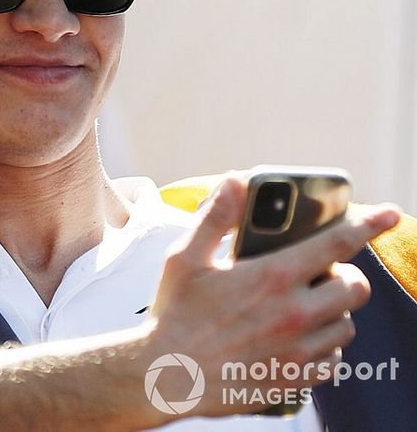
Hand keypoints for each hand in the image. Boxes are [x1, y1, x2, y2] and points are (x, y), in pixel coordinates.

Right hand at [146, 176, 399, 417]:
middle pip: (355, 288)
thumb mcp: (185, 258)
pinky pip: (333, 359)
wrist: (169, 376)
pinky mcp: (296, 378)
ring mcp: (299, 349)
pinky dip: (324, 346)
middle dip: (344, 276)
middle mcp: (295, 313)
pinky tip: (297, 339)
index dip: (368, 223)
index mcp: (272, 277)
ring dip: (333, 311)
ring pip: (346, 325)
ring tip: (303, 307)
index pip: (337, 243)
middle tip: (318, 275)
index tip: (389, 213)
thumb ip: (215, 217)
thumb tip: (234, 181)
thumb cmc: (175, 314)